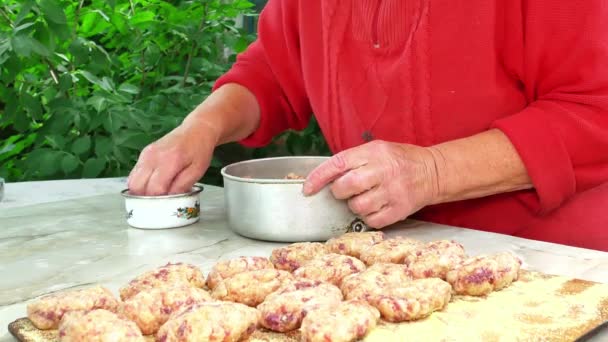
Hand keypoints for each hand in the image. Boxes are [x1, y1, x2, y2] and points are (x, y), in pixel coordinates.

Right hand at [127, 120, 218, 195]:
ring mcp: (146, 155)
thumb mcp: (197, 171)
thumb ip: (182, 186)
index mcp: (169, 161)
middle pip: (138, 187)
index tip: (168, 202)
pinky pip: (135, 174)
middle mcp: (153, 157)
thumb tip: (169, 199)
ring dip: (142, 191)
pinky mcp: (144, 154)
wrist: (196, 130)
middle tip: (161, 201)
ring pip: (132, 181)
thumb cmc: (199, 150)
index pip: (155, 189)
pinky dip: (141, 182)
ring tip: (157, 193)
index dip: (160, 199)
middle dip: (148, 198)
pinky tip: (153, 184)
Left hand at [302, 140, 439, 228]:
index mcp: (373, 153)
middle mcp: (382, 171)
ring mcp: (392, 192)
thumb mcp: (377, 149)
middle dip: (339, 192)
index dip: (318, 177)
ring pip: (357, 207)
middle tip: (345, 191)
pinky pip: (372, 220)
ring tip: (364, 198)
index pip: (337, 164)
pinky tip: (375, 207)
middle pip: (345, 187)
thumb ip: (353, 160)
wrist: (433, 171)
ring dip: (354, 206)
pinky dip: (368, 217)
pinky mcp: (400, 210)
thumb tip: (325, 177)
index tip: (307, 189)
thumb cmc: (400, 160)